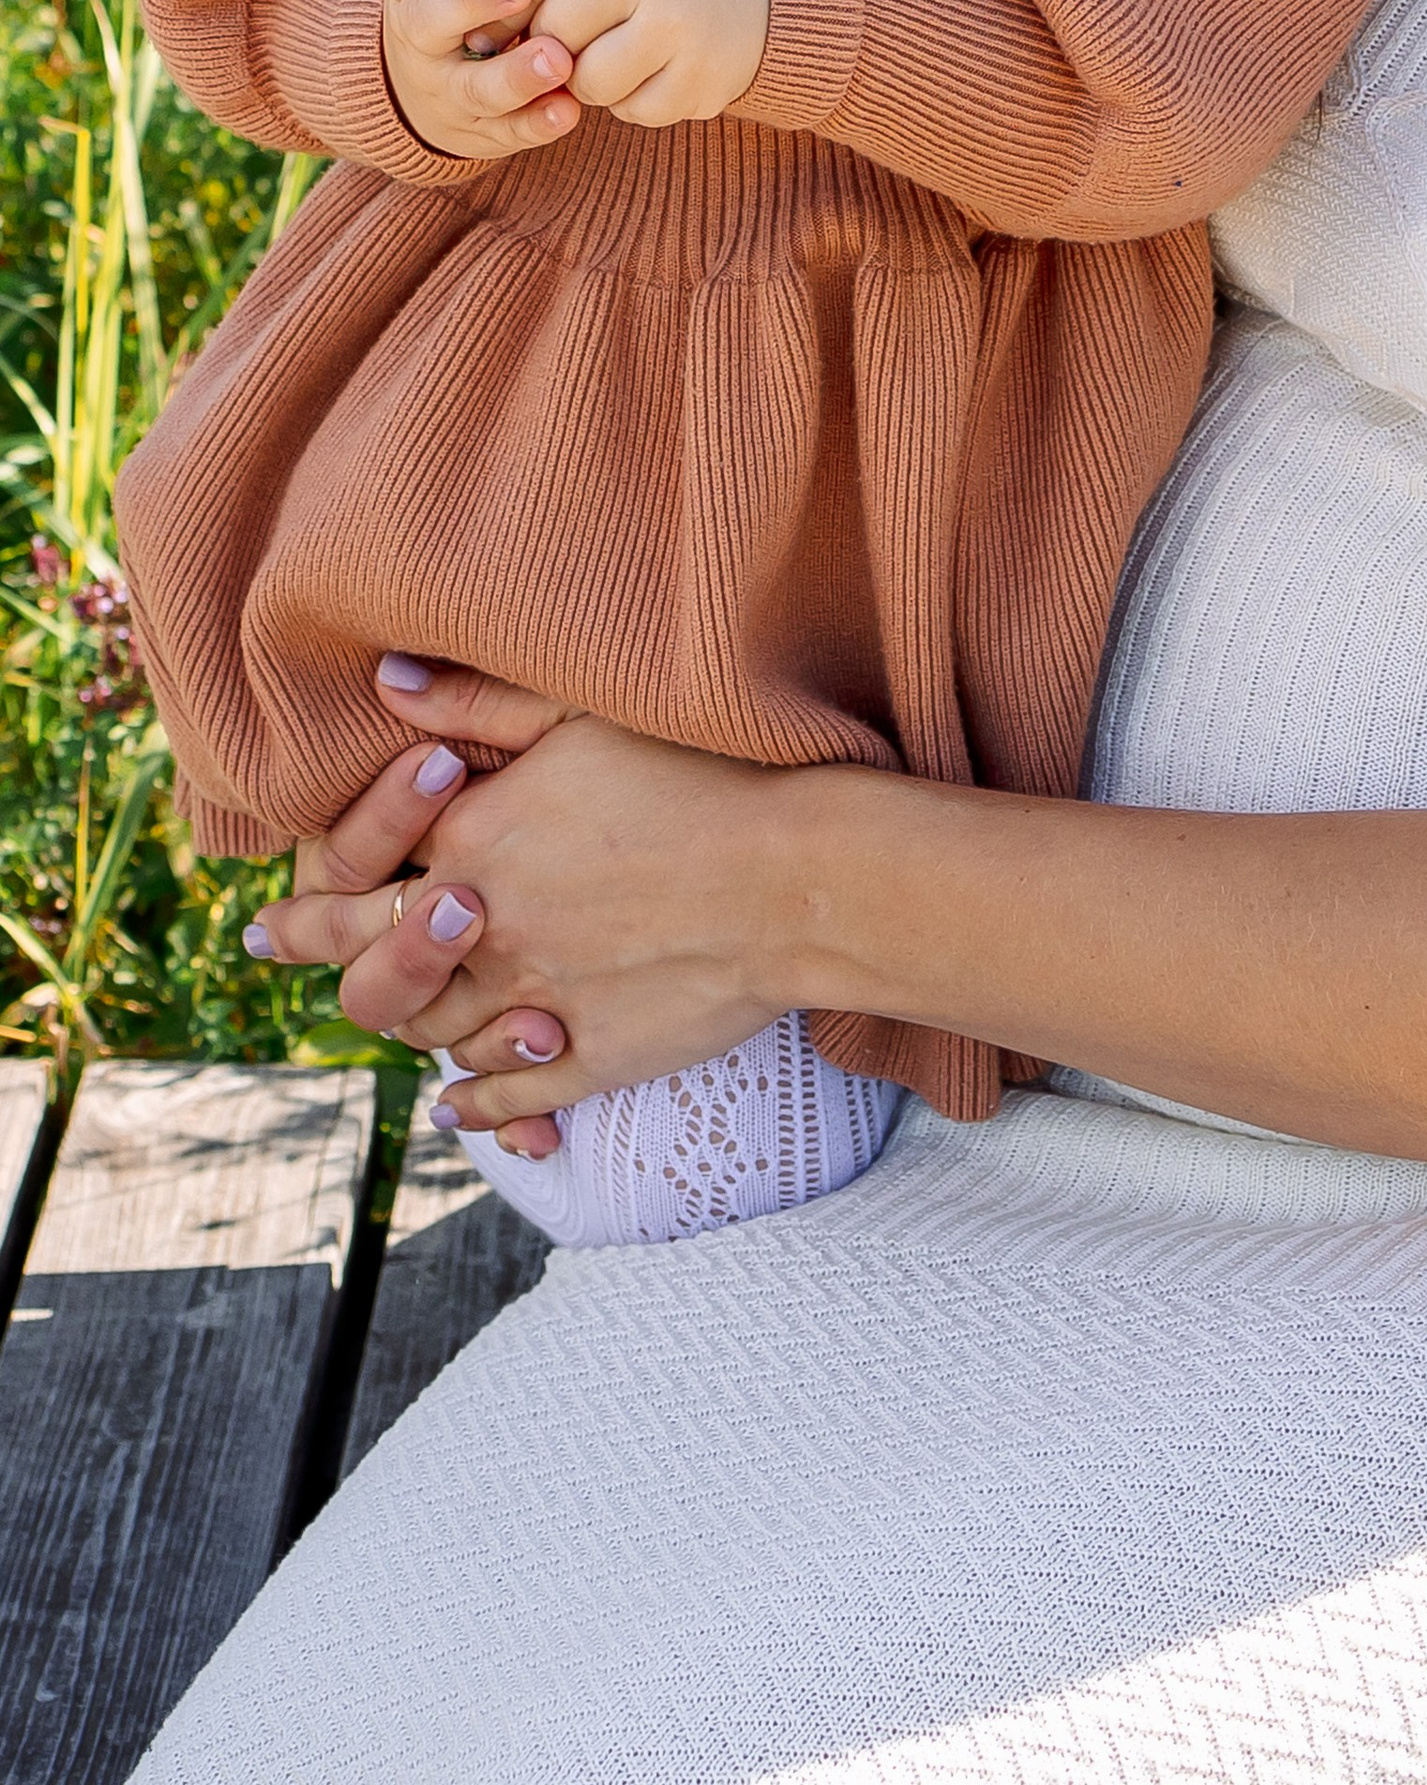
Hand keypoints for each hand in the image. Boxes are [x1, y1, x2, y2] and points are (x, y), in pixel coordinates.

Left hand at [255, 659, 841, 1140]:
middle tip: (276, 946)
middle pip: (373, 960)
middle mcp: (489, 929)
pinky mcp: (589, 1054)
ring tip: (396, 1016)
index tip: (270, 912)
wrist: (796, 876)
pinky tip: (463, 1103)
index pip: (362, 872)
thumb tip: (388, 683)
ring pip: (435, 1032)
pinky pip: (507, 1093)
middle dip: (318, 949)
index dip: (311, 893)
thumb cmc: (703, 778)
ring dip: (411, 1022)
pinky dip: (476, 1104)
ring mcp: (536, 1000)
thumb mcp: (585, 717)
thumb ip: (480, 706)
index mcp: (479, 842)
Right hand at [371, 0, 582, 161]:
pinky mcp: (478, 130)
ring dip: (516, 75)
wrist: (436, 74)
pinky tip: (567, 110)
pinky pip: (505, 131)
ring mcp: (446, 87)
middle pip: (428, 20)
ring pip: (474, 86)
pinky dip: (536, 123)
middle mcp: (418, 35)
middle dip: (472, 2)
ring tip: (558, 60)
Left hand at [510, 0, 770, 126]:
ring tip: (616, 54)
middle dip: (551, 46)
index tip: (505, 25)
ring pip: (587, 81)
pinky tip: (658, 68)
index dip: (506, 7)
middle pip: (551, 33)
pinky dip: (636, 100)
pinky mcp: (704, 76)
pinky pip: (634, 111)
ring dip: (590, 80)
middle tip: (572, 41)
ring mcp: (679, 23)